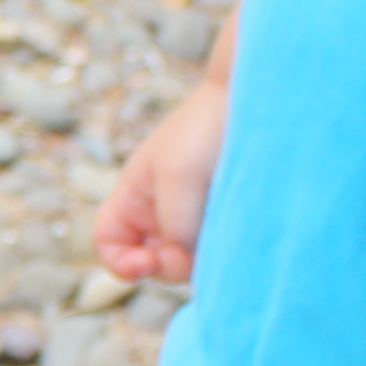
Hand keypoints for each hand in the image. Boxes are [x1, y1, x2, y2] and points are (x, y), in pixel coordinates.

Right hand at [95, 77, 227, 287]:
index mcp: (136, 196)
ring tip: (222, 234)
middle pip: (152, 261)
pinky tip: (236, 234)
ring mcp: (197, 217)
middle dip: (169, 265)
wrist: (257, 100)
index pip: (108, 243)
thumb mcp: (178, 177)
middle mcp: (162, 212)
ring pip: (189, 261)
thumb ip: (175, 226)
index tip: (146, 264)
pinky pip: (218, 251)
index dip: (119, 262)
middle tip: (193, 255)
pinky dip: (223, 251)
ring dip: (201, 259)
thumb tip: (187, 259)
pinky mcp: (229, 220)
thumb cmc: (206, 128)